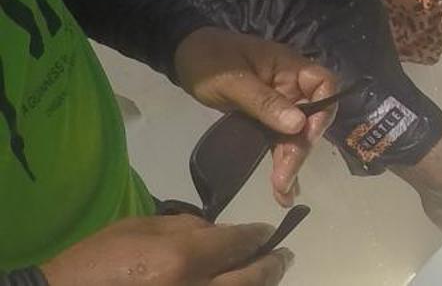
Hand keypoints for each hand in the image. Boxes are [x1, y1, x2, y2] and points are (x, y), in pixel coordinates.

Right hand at [40, 213, 290, 285]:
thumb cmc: (94, 262)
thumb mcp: (138, 228)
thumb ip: (184, 226)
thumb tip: (217, 231)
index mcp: (182, 259)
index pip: (238, 243)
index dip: (257, 236)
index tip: (266, 232)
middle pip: (251, 278)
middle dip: (272, 264)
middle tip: (284, 255)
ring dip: (260, 285)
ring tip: (271, 275)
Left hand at [173, 27, 336, 203]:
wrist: (184, 55)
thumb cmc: (211, 61)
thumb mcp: (234, 81)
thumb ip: (266, 103)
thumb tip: (298, 125)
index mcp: (290, 68)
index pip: (323, 85)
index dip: (322, 111)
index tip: (304, 136)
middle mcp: (290, 86)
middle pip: (309, 117)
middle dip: (299, 149)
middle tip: (284, 180)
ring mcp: (278, 103)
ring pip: (294, 134)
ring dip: (291, 161)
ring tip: (283, 194)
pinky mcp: (263, 118)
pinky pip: (277, 139)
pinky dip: (279, 160)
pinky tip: (281, 187)